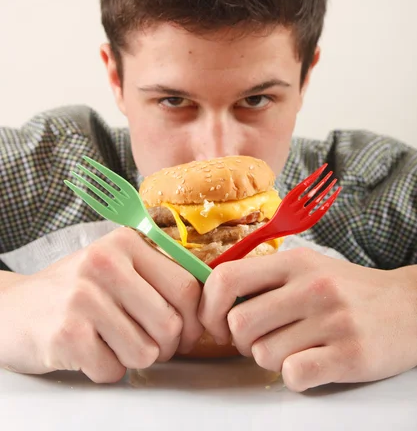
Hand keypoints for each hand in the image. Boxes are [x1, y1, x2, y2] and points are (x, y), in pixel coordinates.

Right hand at [0, 227, 202, 381]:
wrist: (11, 309)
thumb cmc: (74, 291)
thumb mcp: (116, 266)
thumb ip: (158, 276)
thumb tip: (207, 309)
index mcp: (126, 242)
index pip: (187, 286)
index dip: (194, 319)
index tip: (187, 333)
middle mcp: (105, 262)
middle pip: (171, 322)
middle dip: (167, 346)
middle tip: (148, 345)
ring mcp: (84, 296)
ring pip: (146, 352)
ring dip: (133, 359)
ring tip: (111, 343)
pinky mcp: (67, 332)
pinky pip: (113, 370)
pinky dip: (106, 370)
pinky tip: (89, 352)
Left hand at [199, 247, 416, 391]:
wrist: (411, 307)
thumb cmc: (349, 290)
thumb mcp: (309, 268)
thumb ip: (266, 279)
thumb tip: (217, 299)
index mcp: (294, 262)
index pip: (226, 277)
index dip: (209, 306)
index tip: (216, 322)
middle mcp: (311, 286)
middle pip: (239, 324)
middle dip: (241, 341)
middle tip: (260, 340)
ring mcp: (331, 320)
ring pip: (263, 355)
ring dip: (272, 359)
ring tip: (297, 348)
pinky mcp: (350, 355)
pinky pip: (293, 376)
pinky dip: (296, 377)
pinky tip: (313, 364)